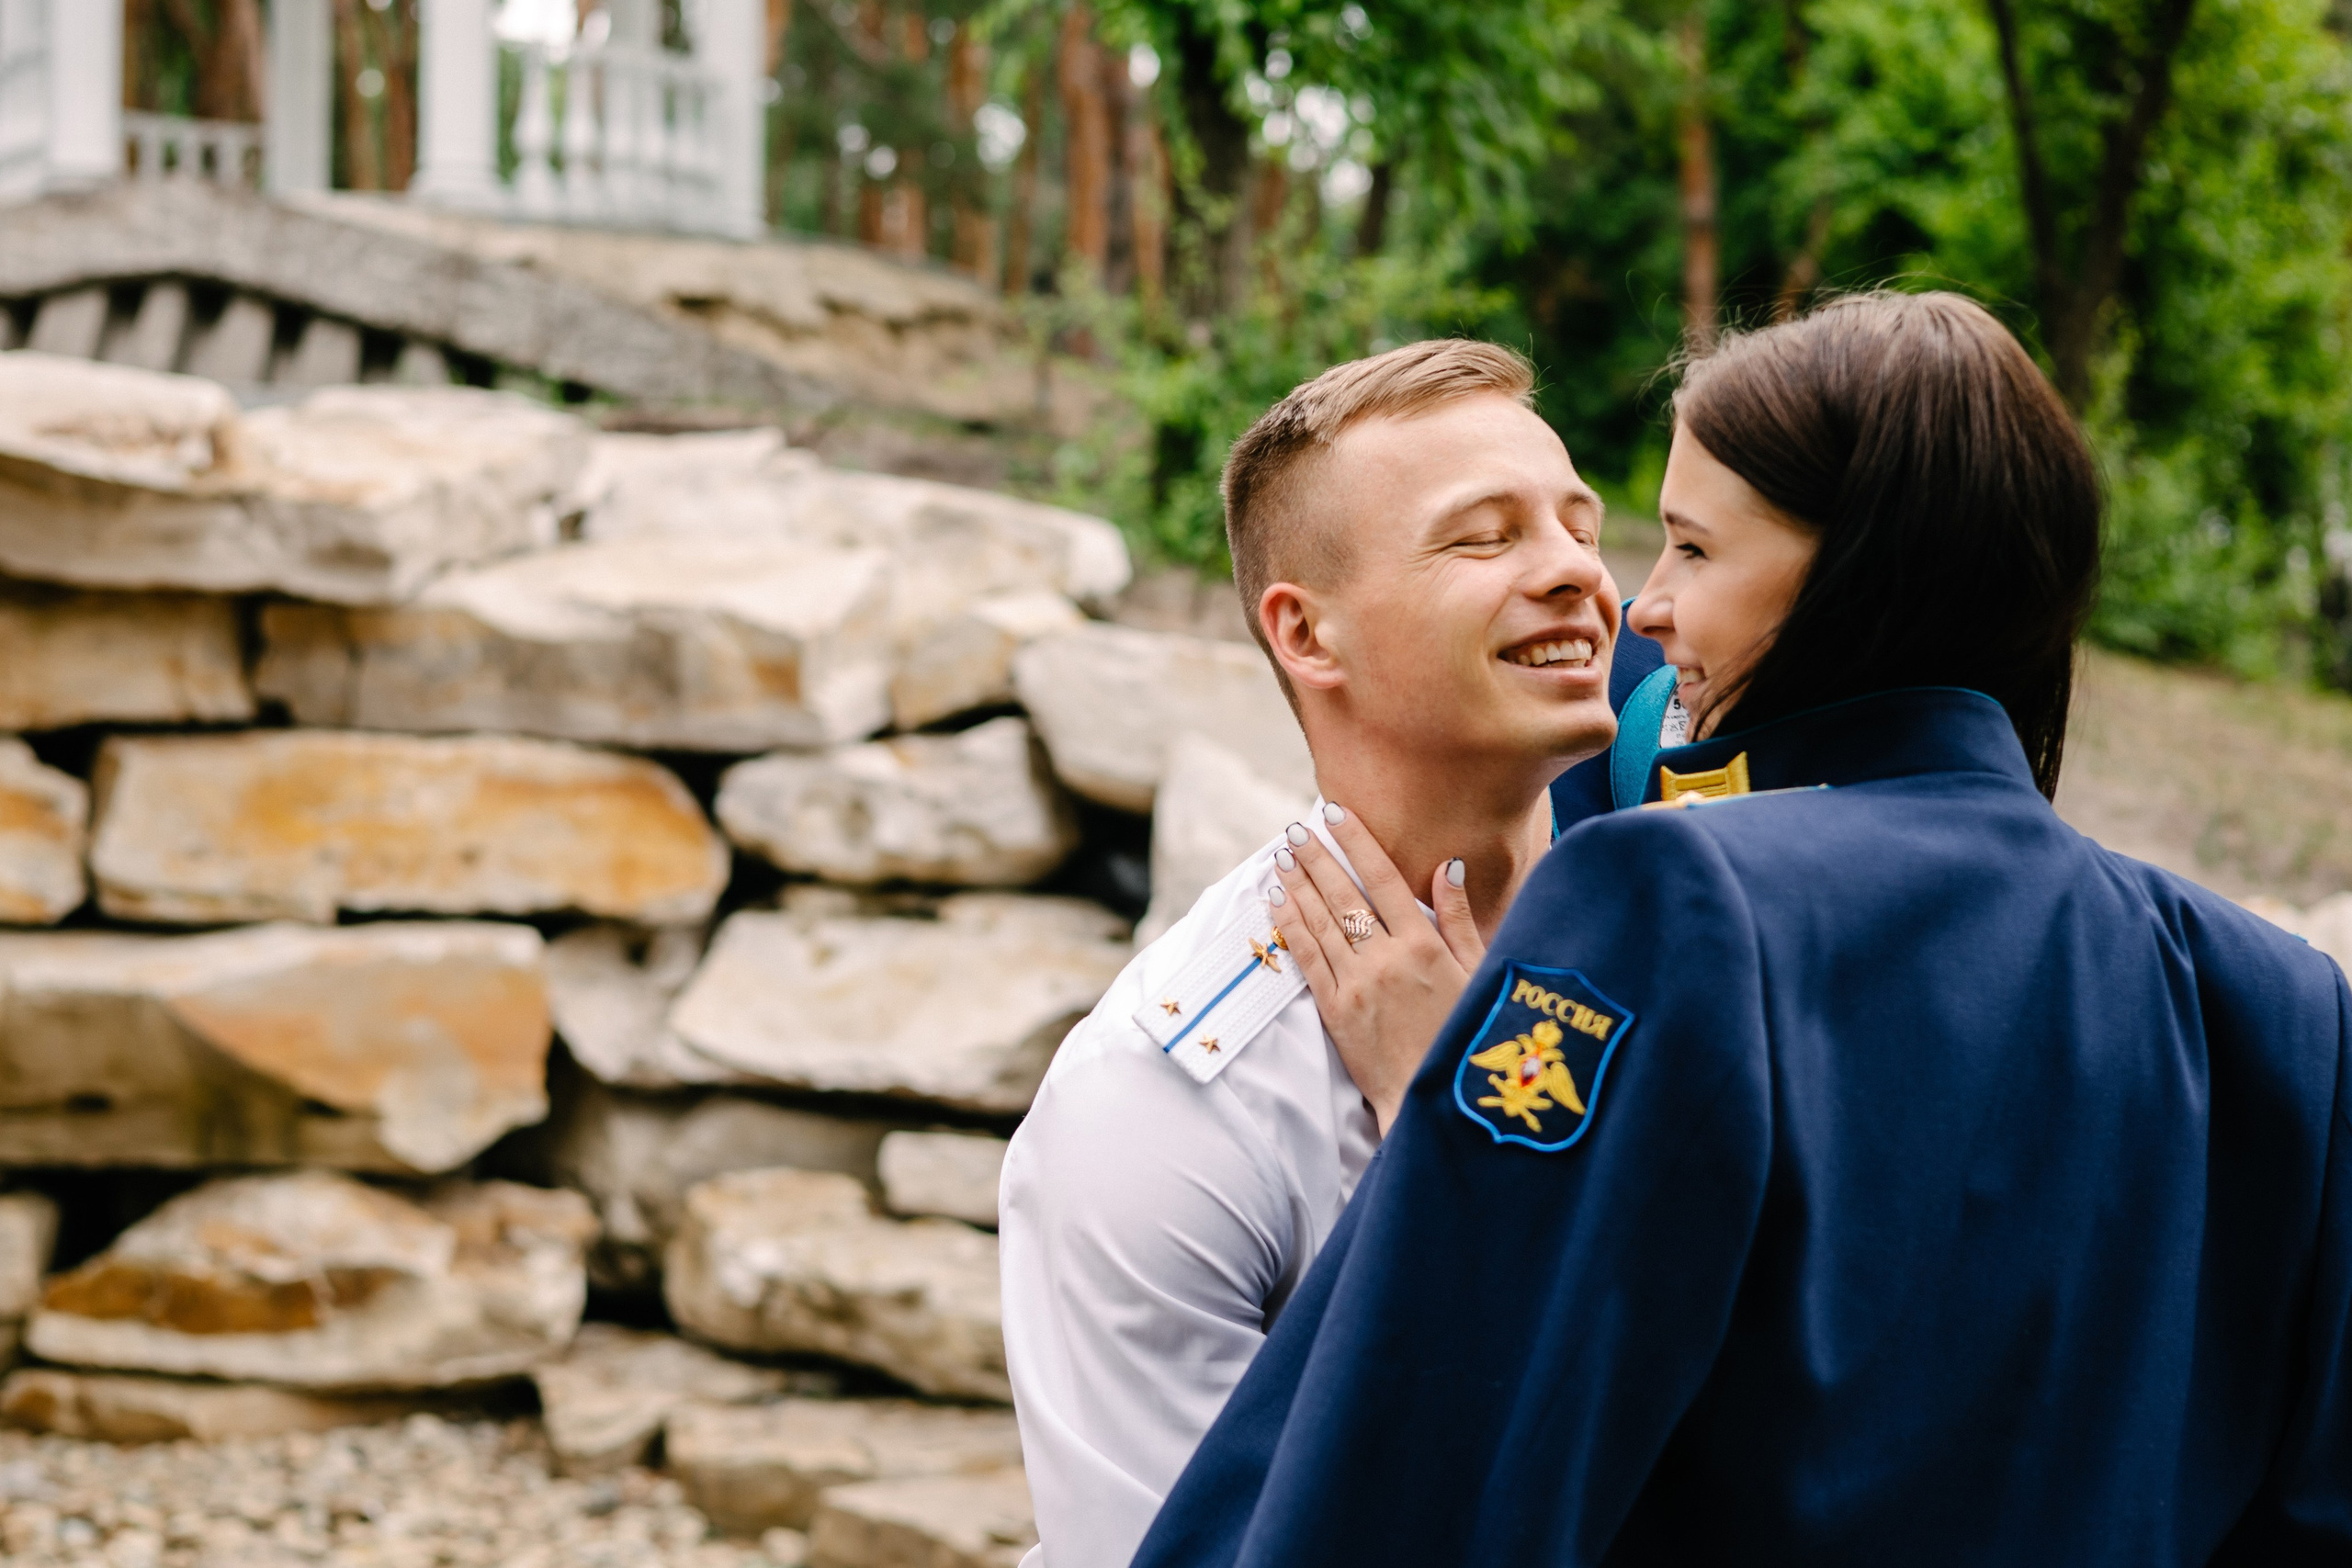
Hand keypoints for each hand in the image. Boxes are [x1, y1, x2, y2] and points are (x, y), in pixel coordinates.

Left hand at [1267, 804, 1485, 1134]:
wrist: (1435, 1098)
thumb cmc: (1468, 1036)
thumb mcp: (1480, 973)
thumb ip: (1459, 919)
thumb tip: (1448, 867)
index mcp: (1424, 945)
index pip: (1383, 880)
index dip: (1357, 844)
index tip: (1336, 814)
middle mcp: (1386, 958)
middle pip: (1343, 895)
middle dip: (1317, 858)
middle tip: (1295, 830)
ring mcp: (1356, 985)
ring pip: (1319, 922)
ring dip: (1297, 885)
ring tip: (1282, 857)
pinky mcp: (1335, 1011)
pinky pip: (1308, 959)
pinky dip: (1290, 927)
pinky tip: (1277, 903)